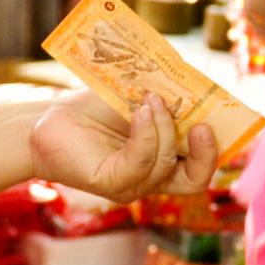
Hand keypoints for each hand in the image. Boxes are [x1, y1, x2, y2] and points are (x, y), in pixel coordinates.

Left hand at [30, 89, 217, 202]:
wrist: (48, 118)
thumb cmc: (93, 109)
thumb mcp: (137, 99)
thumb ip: (167, 97)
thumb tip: (196, 80)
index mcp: (163, 161)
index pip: (199, 168)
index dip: (214, 151)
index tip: (215, 121)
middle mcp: (151, 179)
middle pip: (194, 181)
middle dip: (206, 154)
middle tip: (203, 125)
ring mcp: (132, 185)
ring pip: (165, 163)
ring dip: (164, 127)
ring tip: (151, 99)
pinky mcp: (110, 183)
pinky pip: (139, 162)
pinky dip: (145, 133)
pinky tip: (140, 111)